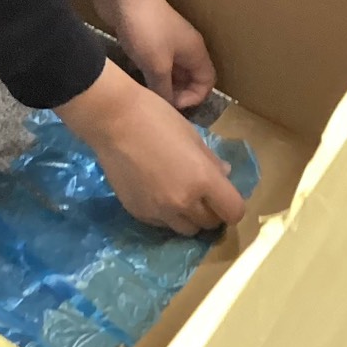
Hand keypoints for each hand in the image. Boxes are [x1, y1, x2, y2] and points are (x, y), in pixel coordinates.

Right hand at [57, 61, 245, 234]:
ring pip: (186, 229)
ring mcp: (159, 211)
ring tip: (180, 197)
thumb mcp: (192, 135)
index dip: (232, 206)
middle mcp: (183, 202)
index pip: (233, 212)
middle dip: (212, 212)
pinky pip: (162, 224)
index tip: (225, 196)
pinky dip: (166, 214)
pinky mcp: (138, 213)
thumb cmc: (156, 117)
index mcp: (202, 180)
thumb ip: (211, 161)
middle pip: (210, 224)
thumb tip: (224, 175)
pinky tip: (157, 193)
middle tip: (203, 195)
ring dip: (190, 217)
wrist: (112, 120)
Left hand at [74, 0, 214, 110]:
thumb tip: (168, 106)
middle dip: (177, 92)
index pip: (206, 81)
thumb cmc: (146, 30)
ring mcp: (166, 40)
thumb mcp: (157, 65)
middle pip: (189, 77)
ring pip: (171, 69)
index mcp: (195, 52)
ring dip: (162, 82)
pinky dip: (149, 71)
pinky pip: (155, 60)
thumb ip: (164, 89)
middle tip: (158, 102)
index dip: (193, 97)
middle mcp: (185, 46)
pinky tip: (134, 77)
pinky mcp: (149, 36)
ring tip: (146, 93)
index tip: (172, 103)